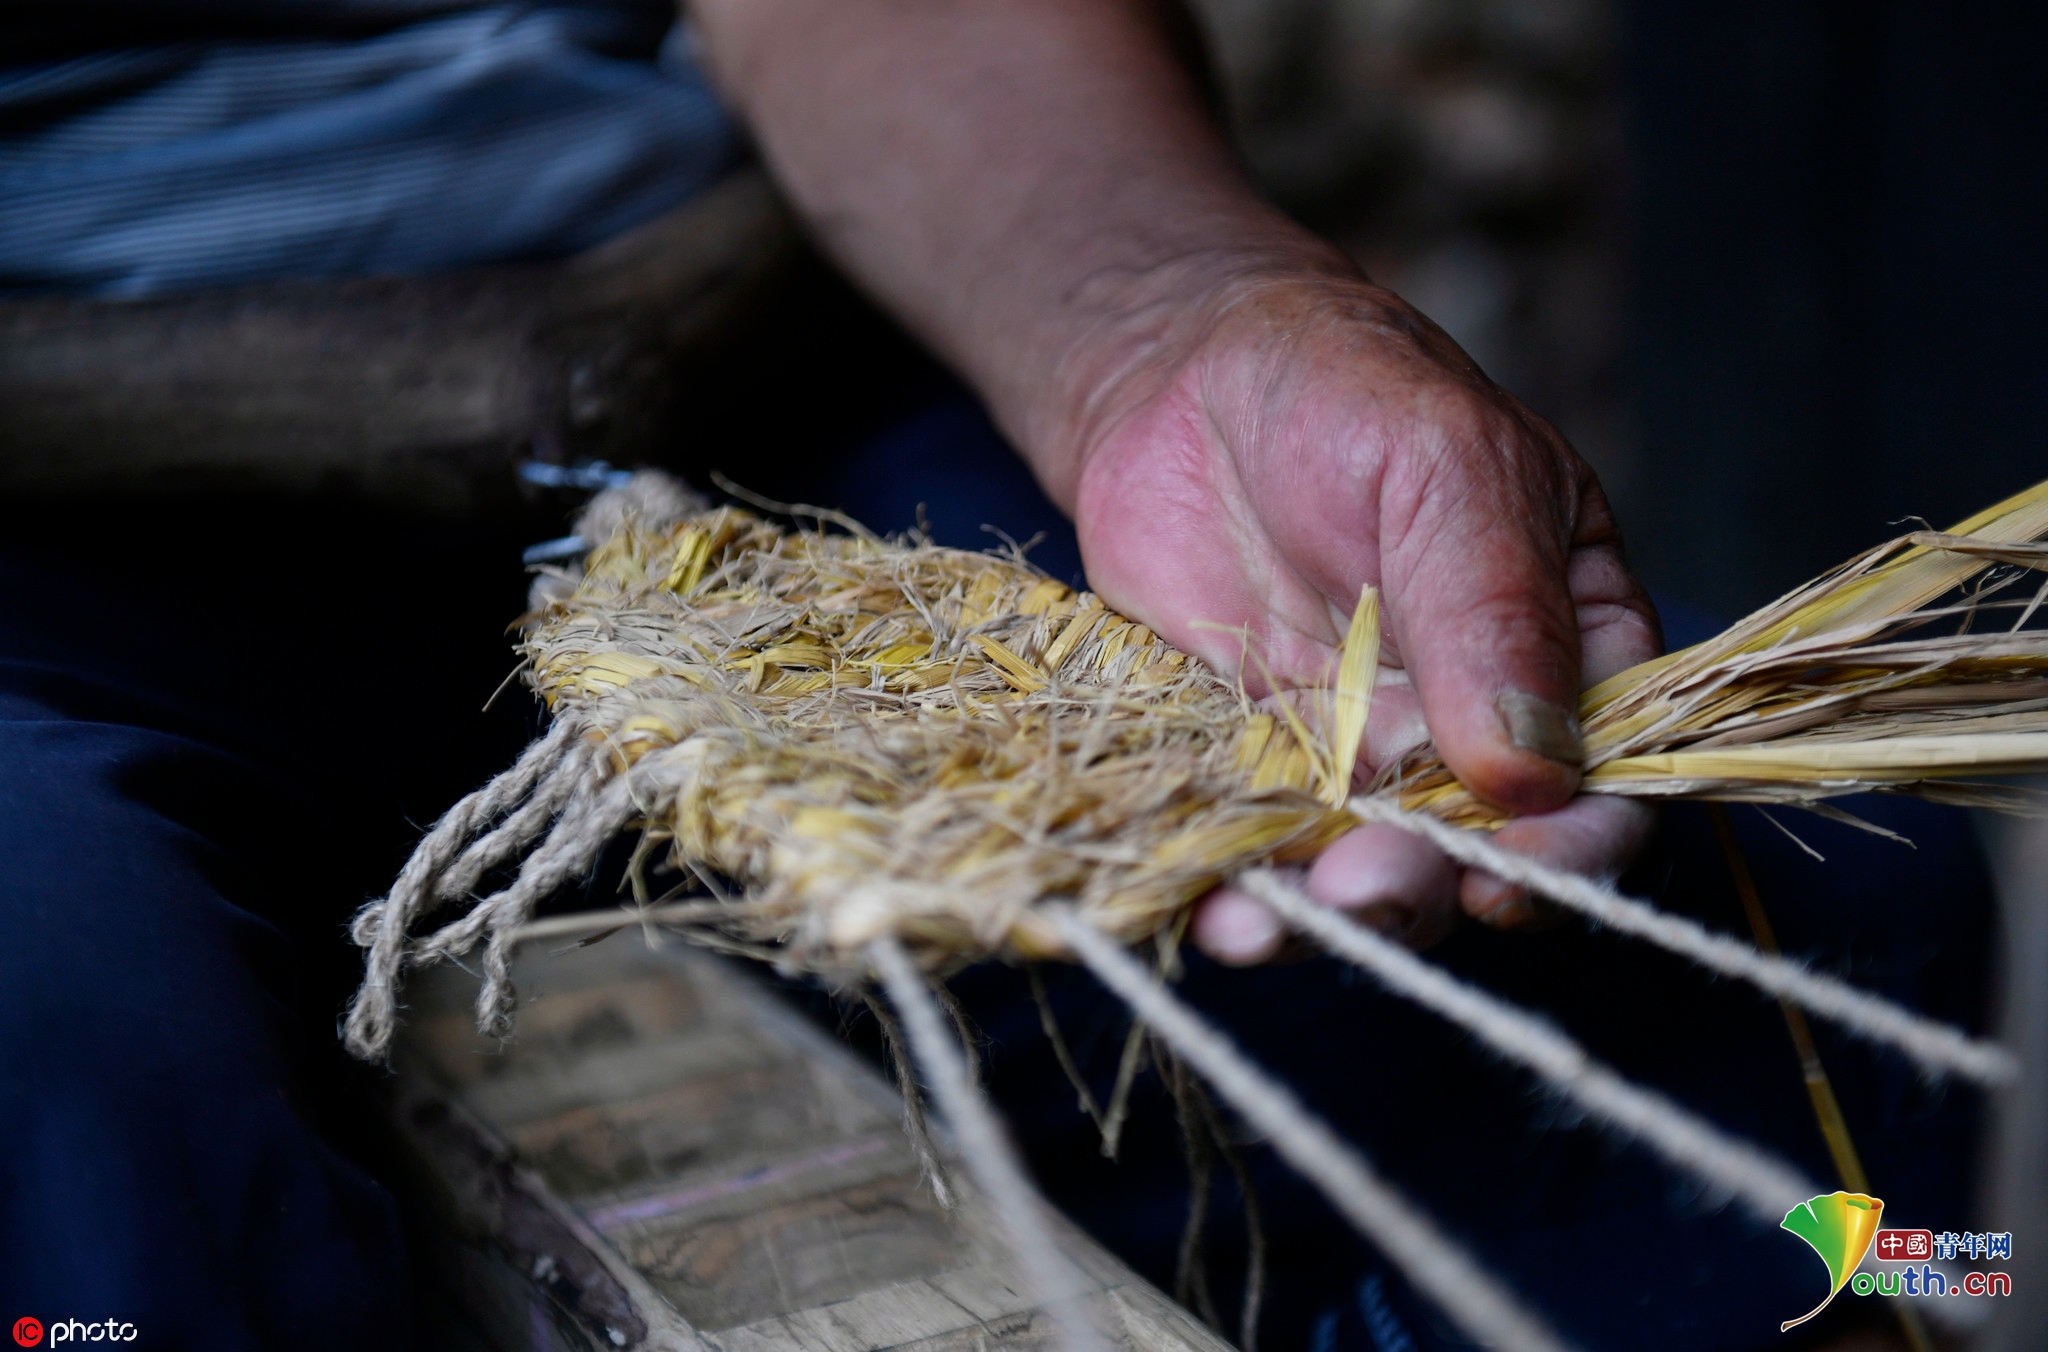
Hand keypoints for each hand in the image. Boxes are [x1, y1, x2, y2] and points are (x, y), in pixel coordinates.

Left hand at [1051, 259, 1659, 959]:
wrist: (1180, 377)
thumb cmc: (1344, 390)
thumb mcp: (1449, 466)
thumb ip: (1496, 611)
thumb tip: (1538, 774)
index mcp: (1569, 646)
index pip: (1609, 775)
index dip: (1575, 844)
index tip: (1510, 869)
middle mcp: (1473, 722)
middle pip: (1480, 849)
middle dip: (1427, 888)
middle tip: (1365, 889)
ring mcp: (1359, 753)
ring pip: (1367, 870)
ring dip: (1324, 914)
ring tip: (1263, 920)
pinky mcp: (1256, 763)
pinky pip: (1259, 851)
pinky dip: (1236, 893)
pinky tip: (1211, 911)